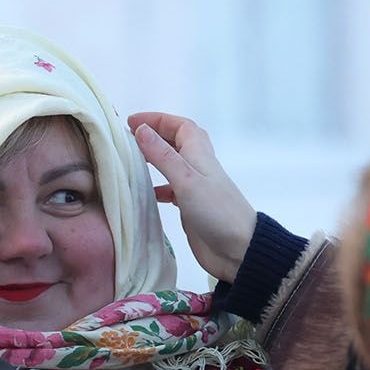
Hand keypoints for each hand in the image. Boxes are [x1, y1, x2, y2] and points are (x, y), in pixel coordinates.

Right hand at [128, 111, 256, 281]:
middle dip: (155, 135)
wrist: (240, 250)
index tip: (132, 122)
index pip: (181, 126)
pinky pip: (171, 189)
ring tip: (132, 161)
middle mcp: (198, 167)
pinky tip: (145, 195)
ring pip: (173, 165)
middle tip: (129, 138)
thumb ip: (163, 156)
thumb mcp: (186, 180)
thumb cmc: (216, 212)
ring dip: (154, 159)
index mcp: (200, 155)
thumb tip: (142, 130)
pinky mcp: (191, 207)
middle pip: (177, 142)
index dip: (158, 119)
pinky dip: (157, 187)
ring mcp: (195, 188)